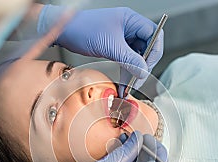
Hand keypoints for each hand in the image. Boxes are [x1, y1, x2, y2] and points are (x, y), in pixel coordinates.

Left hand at [37, 5, 163, 96]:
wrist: (63, 31)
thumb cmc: (82, 29)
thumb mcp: (110, 46)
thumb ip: (129, 59)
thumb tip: (144, 71)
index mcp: (131, 20)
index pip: (154, 35)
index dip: (154, 52)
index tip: (147, 67)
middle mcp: (129, 27)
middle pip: (147, 47)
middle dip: (143, 65)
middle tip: (138, 79)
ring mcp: (121, 36)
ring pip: (136, 56)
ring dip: (134, 71)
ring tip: (130, 86)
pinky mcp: (114, 45)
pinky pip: (126, 59)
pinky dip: (126, 70)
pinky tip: (124, 82)